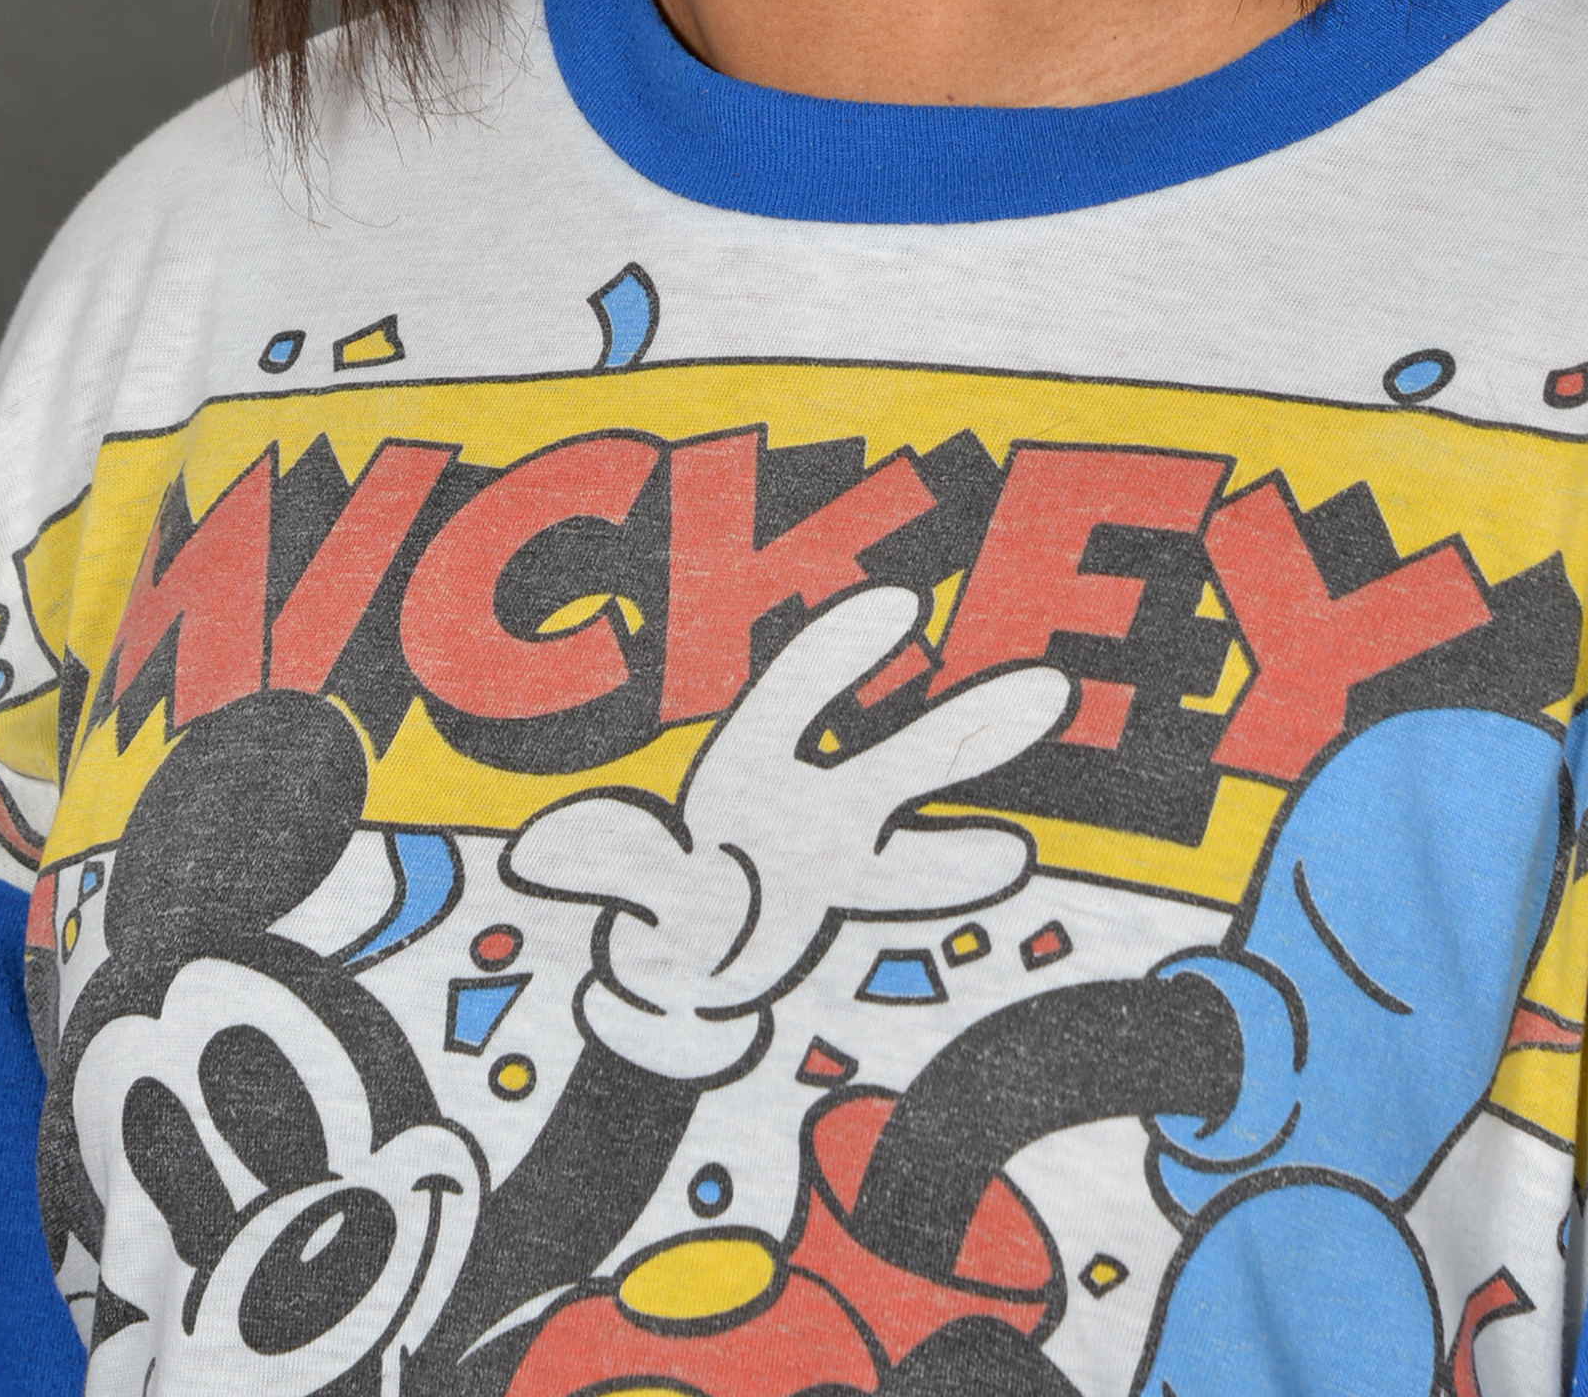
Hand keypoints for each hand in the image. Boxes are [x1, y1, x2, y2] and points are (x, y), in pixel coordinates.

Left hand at [506, 586, 1070, 1081]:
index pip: (798, 699)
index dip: (842, 654)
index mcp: (749, 769)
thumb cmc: (666, 905)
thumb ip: (605, 864)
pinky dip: (957, 867)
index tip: (901, 605)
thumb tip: (537, 854)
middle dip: (965, 723)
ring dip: (981, 783)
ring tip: (1050, 759)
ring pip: (922, 812)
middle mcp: (812, 798)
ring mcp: (845, 851)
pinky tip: (1013, 851)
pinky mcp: (856, 900)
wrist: (684, 982)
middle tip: (1048, 685)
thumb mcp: (637, 886)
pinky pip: (913, 880)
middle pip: (894, 755)